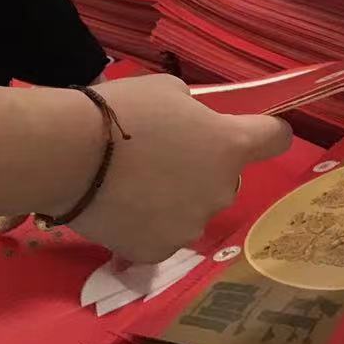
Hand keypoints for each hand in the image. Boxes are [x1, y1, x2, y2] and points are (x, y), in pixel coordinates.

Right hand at [59, 76, 291, 263]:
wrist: (67, 155)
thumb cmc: (122, 112)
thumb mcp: (169, 91)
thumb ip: (194, 112)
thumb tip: (191, 126)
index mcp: (230, 145)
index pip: (276, 138)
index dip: (267, 132)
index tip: (256, 131)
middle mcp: (221, 190)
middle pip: (226, 178)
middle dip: (204, 169)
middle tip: (161, 156)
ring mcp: (190, 225)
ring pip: (193, 209)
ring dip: (175, 199)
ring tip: (131, 184)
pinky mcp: (157, 252)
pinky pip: (161, 235)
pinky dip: (146, 224)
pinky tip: (119, 208)